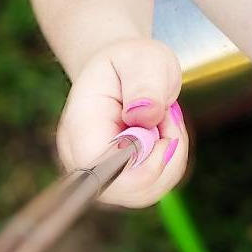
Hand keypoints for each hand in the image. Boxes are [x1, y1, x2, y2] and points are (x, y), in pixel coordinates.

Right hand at [55, 37, 190, 208]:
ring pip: (145, 192)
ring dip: (170, 157)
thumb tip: (145, 117)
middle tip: (167, 115)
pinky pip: (154, 187)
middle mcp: (82, 159)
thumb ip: (145, 85)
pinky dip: (171, 162)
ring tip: (164, 119)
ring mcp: (101, 175)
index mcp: (80, 127)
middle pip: (127, 189)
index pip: (102, 171)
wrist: (121, 70)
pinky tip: (164, 133)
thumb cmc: (131, 63)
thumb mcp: (143, 60)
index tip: (162, 129)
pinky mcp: (120, 182)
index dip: (141, 166)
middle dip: (163, 156)